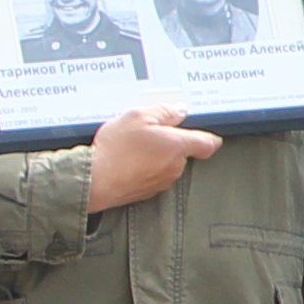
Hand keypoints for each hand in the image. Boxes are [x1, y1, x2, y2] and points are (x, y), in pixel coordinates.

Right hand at [88, 102, 220, 212]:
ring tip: (131, 147)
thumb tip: (179, 111)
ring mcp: (161, 181)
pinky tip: (126, 161)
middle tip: (147, 132)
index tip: (207, 135)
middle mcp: (174, 167)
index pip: (206, 144)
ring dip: (155, 155)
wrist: (94, 180)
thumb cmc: (117, 149)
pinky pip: (151, 175)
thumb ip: (163, 112)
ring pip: (166, 164)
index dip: (208, 138)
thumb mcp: (138, 117)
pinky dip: (143, 168)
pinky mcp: (147, 193)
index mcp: (177, 146)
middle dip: (169, 142)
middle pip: (181, 152)